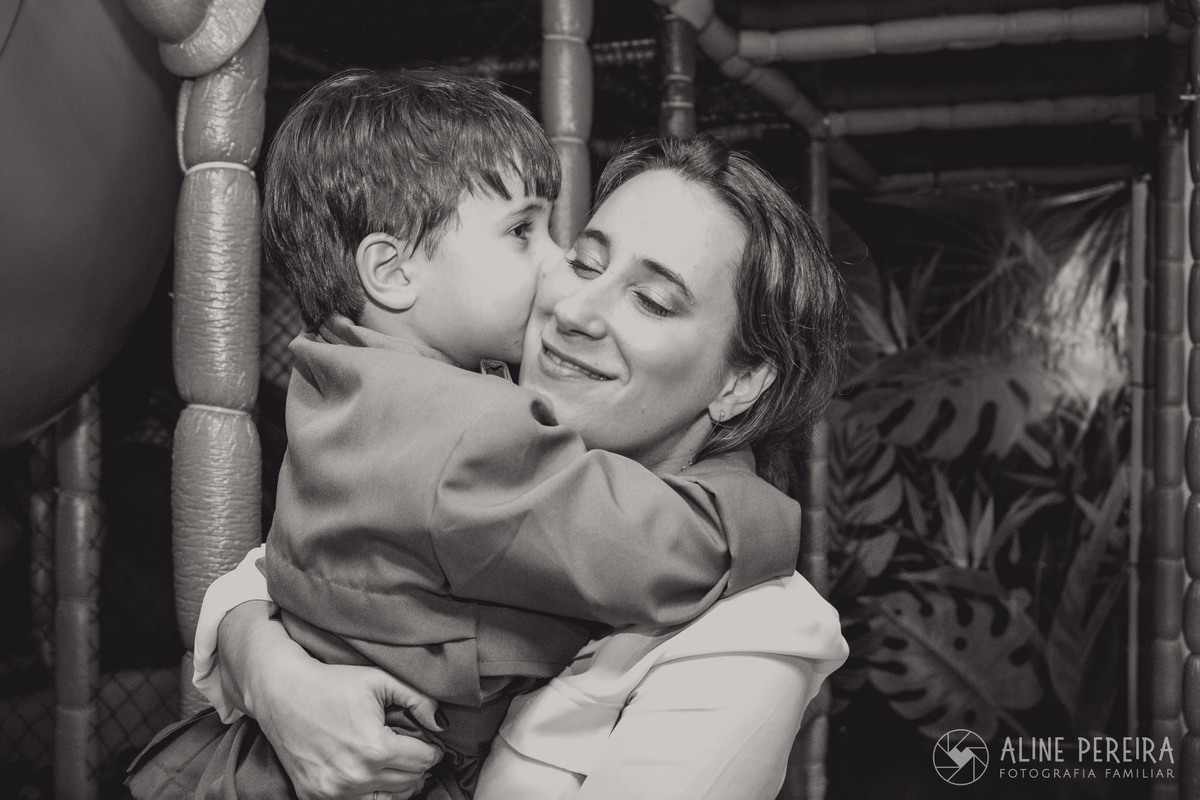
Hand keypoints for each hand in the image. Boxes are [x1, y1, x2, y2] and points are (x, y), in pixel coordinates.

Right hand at [257, 660, 443, 799]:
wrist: (281, 693)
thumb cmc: (333, 683)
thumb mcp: (380, 681)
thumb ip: (418, 700)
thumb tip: (442, 724)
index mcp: (375, 749)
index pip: (424, 760)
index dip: (432, 749)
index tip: (429, 741)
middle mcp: (355, 776)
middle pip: (409, 782)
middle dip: (417, 765)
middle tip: (413, 749)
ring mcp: (333, 792)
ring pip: (388, 799)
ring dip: (397, 782)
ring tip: (396, 763)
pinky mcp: (316, 797)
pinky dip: (371, 793)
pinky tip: (372, 774)